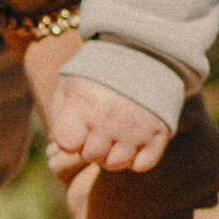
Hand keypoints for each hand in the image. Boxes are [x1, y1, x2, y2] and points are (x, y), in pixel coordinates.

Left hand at [45, 71, 169, 184]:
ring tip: (114, 134)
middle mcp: (110, 117)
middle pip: (91, 156)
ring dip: (112, 153)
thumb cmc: (99, 73)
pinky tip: (133, 141)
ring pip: (115, 164)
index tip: (77, 126)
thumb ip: (59, 113)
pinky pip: (142, 165)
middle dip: (90, 144)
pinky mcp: (159, 133)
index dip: (69, 138)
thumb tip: (59, 142)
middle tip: (98, 127)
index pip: (67, 143)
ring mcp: (136, 128)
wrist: (145, 54)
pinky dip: (136, 158)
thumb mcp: (71, 83)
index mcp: (84, 102)